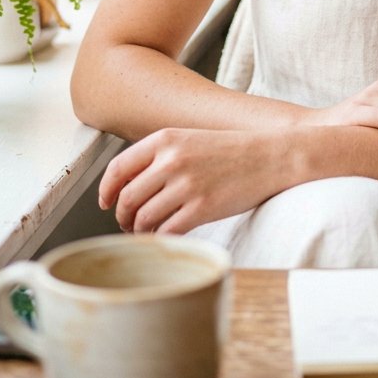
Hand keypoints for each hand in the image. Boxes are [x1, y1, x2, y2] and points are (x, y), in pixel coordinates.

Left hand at [98, 128, 272, 233]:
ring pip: (144, 218)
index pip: (119, 167)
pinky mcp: (202, 207)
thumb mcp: (191, 139)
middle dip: (123, 216)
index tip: (105, 203)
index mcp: (166, 139)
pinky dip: (160, 239)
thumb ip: (160, 156)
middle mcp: (172, 160)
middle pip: (127, 197)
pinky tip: (165, 237)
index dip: (106, 190)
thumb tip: (127, 186)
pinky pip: (167, 231)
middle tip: (128, 224)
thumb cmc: (231, 151)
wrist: (271, 156)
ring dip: (139, 231)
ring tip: (146, 233)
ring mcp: (187, 184)